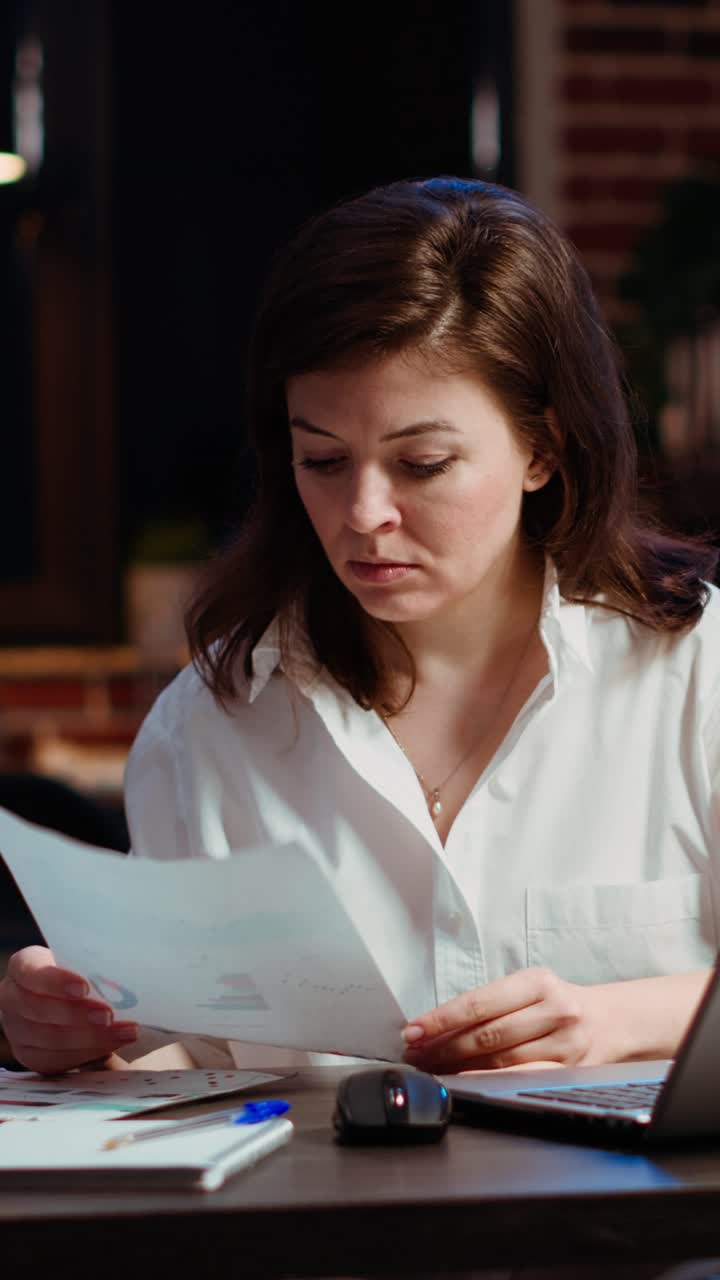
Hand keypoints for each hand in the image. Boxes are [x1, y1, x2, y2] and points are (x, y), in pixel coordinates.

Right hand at [0, 946, 137, 1073]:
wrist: (76, 999)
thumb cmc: (83, 973)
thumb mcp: (84, 962)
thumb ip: (94, 966)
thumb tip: (128, 969)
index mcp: (24, 966)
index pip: (30, 971)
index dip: (55, 980)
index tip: (85, 987)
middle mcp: (12, 998)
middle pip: (38, 1009)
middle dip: (77, 1014)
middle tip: (109, 1015)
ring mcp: (17, 1030)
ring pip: (48, 1039)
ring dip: (90, 1037)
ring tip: (124, 1032)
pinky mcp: (29, 1055)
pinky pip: (55, 1060)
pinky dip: (86, 1053)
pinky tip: (111, 1046)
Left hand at [402, 967, 604, 1072]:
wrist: (613, 1022)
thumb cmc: (559, 1003)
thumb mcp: (531, 988)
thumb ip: (493, 1003)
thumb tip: (439, 1025)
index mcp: (538, 982)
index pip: (479, 1003)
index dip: (442, 1019)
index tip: (413, 1031)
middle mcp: (554, 1010)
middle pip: (487, 1034)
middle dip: (443, 1046)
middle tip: (414, 1054)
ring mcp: (565, 1044)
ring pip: (501, 1060)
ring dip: (459, 1066)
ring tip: (432, 1067)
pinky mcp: (570, 1072)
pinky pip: (522, 1079)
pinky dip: (490, 1081)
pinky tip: (466, 1082)